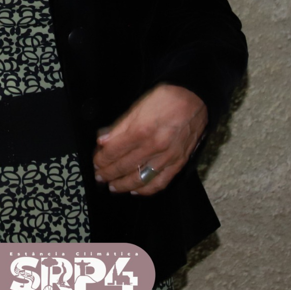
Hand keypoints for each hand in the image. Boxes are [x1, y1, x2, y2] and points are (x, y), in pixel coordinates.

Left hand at [92, 84, 207, 195]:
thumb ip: (120, 126)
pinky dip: (146, 190)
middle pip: (124, 166)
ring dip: (123, 184)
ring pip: (140, 178)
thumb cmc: (165, 99)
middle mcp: (154, 147)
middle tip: (99, 176)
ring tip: (113, 186)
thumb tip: (102, 140)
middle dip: (108, 173)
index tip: (95, 162)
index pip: (114, 151)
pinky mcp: (179, 163)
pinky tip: (136, 190)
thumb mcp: (138, 106)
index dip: (102, 159)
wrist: (195, 99)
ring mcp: (167, 157)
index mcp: (141, 130)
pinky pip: (160, 182)